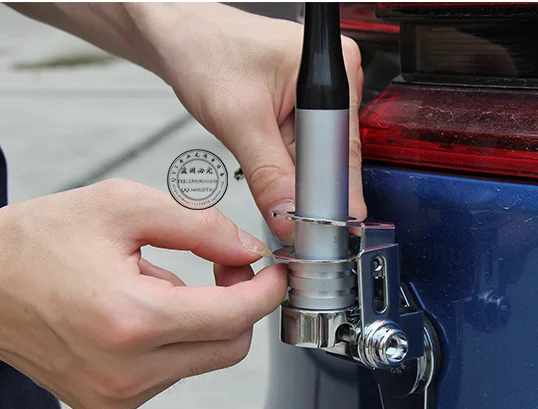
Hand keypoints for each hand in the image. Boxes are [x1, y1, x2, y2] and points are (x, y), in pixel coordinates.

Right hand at [0, 179, 286, 408]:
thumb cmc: (40, 241)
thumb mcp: (123, 207)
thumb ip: (199, 226)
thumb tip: (249, 249)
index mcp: (131, 320)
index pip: (234, 317)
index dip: (266, 290)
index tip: (276, 271)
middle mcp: (125, 371)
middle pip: (230, 347)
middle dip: (239, 303)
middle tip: (223, 265)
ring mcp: (116, 396)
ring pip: (203, 360)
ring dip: (202, 320)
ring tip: (158, 284)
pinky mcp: (108, 405)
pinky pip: (172, 374)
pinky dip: (175, 341)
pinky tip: (141, 313)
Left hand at [134, 3, 366, 244]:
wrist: (179, 35)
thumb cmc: (205, 52)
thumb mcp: (238, 120)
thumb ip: (269, 175)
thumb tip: (290, 217)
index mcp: (333, 67)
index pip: (344, 149)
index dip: (330, 193)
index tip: (315, 228)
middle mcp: (336, 77)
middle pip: (336, 156)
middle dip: (307, 183)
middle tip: (282, 208)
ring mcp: (322, 91)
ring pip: (319, 157)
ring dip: (291, 172)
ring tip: (257, 153)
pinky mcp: (306, 104)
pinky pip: (304, 149)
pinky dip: (284, 162)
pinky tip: (263, 152)